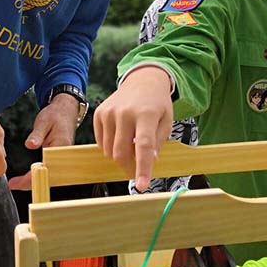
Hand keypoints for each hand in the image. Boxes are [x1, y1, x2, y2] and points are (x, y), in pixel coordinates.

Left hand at [6, 94, 79, 189]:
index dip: (31, 177)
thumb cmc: (55, 115)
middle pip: (49, 177)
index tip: (17, 182)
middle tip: (13, 185)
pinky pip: (50, 172)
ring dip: (34, 182)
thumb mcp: (44, 121)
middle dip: (31, 184)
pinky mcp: (60, 159)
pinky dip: (39, 176)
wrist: (67, 111)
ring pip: (50, 177)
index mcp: (61, 146)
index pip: (46, 168)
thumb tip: (30, 145)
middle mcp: (64, 156)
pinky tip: (27, 178)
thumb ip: (37, 134)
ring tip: (16, 184)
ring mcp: (64, 159)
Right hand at [93, 67, 173, 190]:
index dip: (142, 167)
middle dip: (129, 167)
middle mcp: (125, 112)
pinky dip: (110, 147)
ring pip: (109, 150)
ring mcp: (109, 112)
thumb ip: (157, 143)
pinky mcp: (99, 113)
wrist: (143, 81)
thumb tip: (148, 161)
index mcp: (146, 114)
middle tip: (136, 170)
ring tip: (130, 146)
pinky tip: (120, 137)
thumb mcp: (166, 121)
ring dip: (120, 156)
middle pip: (121, 152)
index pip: (143, 146)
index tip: (141, 185)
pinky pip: (101, 142)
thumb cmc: (157, 104)